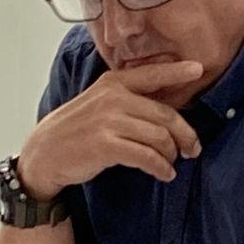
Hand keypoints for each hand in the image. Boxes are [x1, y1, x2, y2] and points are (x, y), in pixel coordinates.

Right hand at [17, 60, 205, 197]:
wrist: (44, 153)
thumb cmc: (77, 130)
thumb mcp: (99, 103)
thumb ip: (128, 98)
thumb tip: (167, 106)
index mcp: (113, 83)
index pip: (151, 74)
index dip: (176, 71)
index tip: (198, 69)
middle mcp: (112, 97)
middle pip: (165, 115)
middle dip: (185, 134)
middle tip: (193, 148)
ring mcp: (108, 120)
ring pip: (159, 137)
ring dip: (171, 154)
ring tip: (172, 163)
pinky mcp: (106, 145)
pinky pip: (146, 157)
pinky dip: (161, 168)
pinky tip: (164, 174)